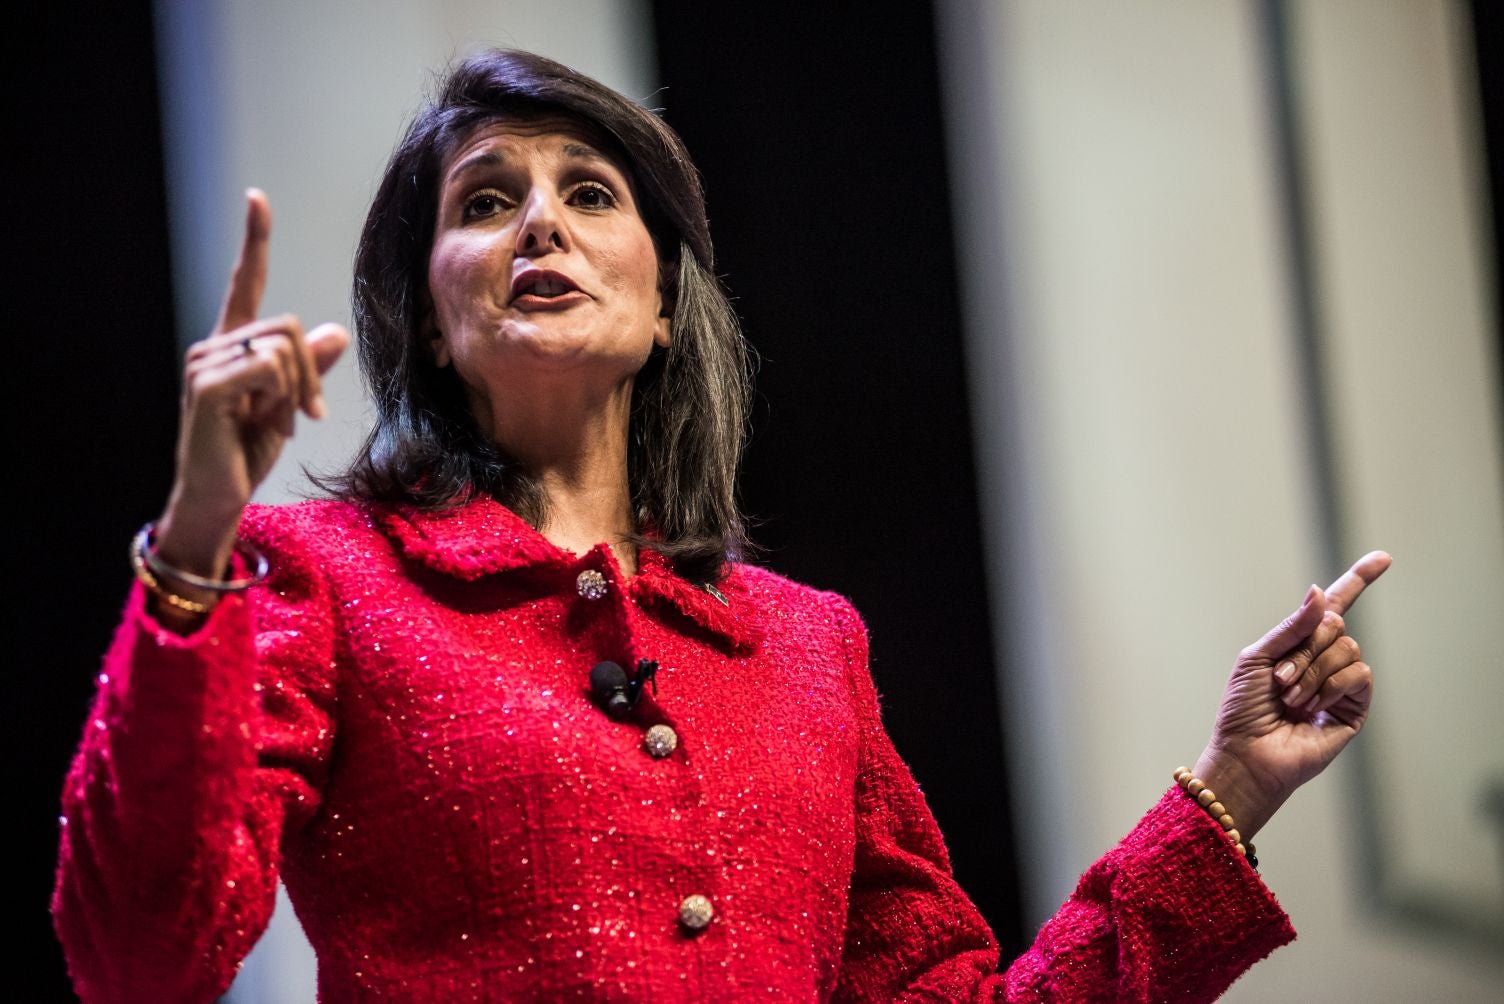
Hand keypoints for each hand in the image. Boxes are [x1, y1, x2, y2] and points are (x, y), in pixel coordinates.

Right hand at [155, 190, 348, 583]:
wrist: (220, 494)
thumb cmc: (250, 450)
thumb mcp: (291, 404)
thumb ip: (310, 367)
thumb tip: (337, 332)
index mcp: (234, 345)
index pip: (244, 283)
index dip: (252, 241)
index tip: (256, 198)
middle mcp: (214, 346)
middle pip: (287, 326)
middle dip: (312, 370)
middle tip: (310, 413)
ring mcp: (206, 363)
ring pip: (282, 347)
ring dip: (299, 390)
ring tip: (284, 424)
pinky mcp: (208, 385)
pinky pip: (269, 367)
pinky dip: (283, 397)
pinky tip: (267, 425)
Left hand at [1193, 550, 1392, 840]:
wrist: (1248, 752)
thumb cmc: (1244, 708)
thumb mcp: (1257, 657)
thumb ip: (1291, 626)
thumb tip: (1320, 591)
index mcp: (1299, 642)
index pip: (1335, 605)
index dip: (1359, 580)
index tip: (1384, 559)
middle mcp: (1324, 658)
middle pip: (1335, 624)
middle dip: (1304, 648)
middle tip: (1279, 679)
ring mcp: (1341, 682)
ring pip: (1347, 648)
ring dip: (1313, 671)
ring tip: (1291, 698)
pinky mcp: (1355, 706)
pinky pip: (1358, 674)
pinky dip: (1332, 686)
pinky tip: (1313, 707)